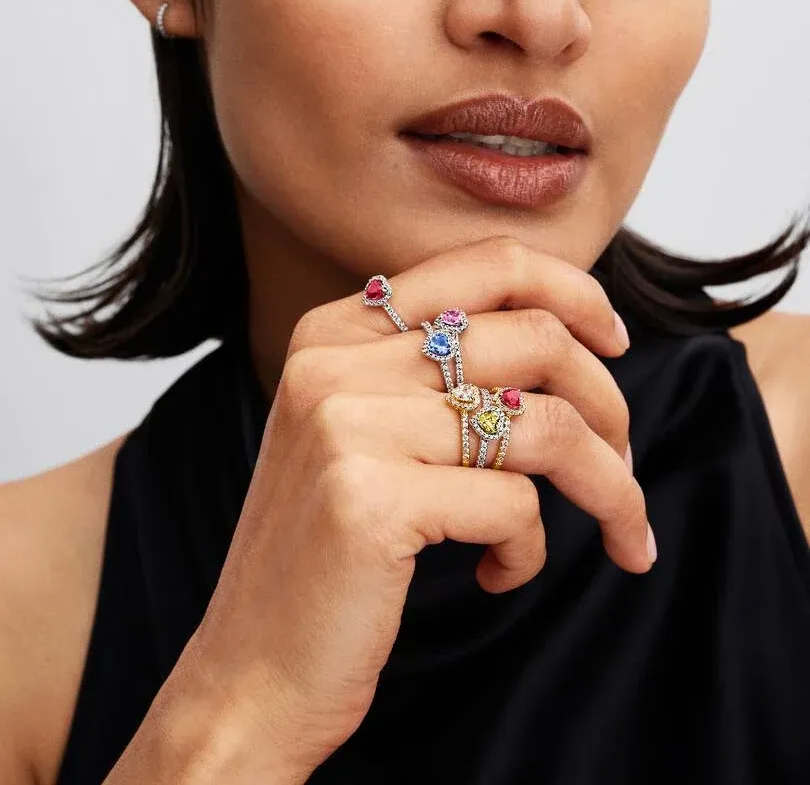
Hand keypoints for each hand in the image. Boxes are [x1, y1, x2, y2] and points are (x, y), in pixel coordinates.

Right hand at [174, 236, 651, 781]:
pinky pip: (515, 504)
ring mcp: (348, 424)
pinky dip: (531, 550)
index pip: (489, 263)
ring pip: (547, 424)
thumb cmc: (331, 555)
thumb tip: (571, 336)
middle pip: (536, 338)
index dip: (577, 294)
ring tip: (616, 532)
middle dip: (610, 405)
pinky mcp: (371, 498)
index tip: (615, 345)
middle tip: (625, 466)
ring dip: (609, 486)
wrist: (250, 675)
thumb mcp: (368, 433)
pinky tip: (498, 575)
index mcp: (338, 330)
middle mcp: (336, 360)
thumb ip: (436, 373)